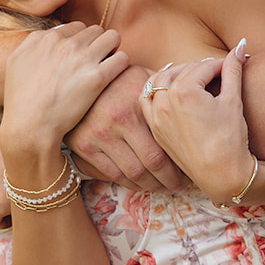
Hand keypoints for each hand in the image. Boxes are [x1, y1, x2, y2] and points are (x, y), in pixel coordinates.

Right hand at [1, 23, 129, 152]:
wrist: (28, 126)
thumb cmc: (19, 99)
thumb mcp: (15, 62)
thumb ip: (31, 43)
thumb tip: (46, 36)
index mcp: (48, 39)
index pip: (77, 27)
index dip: (82, 40)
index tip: (83, 54)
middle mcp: (66, 44)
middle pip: (96, 31)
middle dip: (98, 43)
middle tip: (97, 61)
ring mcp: (82, 60)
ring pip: (113, 38)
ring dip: (113, 50)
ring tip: (109, 65)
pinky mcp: (97, 78)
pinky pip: (122, 58)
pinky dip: (121, 65)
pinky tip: (114, 76)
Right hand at [65, 64, 185, 190]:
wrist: (72, 81)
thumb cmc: (114, 79)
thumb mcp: (139, 75)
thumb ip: (163, 89)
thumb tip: (193, 95)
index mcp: (138, 101)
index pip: (167, 141)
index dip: (181, 160)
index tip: (191, 169)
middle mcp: (119, 119)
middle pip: (153, 163)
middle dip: (171, 180)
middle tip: (182, 187)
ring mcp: (100, 134)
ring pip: (134, 174)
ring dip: (153, 186)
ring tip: (165, 188)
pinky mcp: (85, 146)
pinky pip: (114, 175)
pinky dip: (131, 184)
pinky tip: (143, 185)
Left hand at [143, 44, 254, 205]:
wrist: (221, 175)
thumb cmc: (230, 140)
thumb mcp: (232, 101)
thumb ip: (233, 69)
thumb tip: (241, 45)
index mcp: (184, 91)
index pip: (204, 67)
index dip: (222, 64)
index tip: (234, 64)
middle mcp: (164, 101)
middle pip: (184, 71)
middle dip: (202, 68)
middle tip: (218, 69)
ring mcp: (156, 115)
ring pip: (160, 81)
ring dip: (176, 73)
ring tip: (193, 74)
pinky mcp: (155, 128)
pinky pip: (147, 101)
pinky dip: (155, 89)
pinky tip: (167, 86)